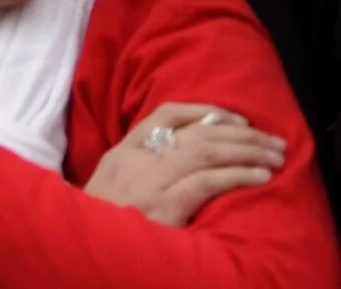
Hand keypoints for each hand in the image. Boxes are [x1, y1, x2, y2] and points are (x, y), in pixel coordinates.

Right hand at [85, 104, 285, 226]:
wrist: (86, 246)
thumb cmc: (102, 221)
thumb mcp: (112, 183)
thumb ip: (141, 166)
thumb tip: (185, 154)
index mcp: (122, 152)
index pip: (165, 115)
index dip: (206, 112)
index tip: (236, 119)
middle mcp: (136, 160)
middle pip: (196, 132)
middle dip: (240, 132)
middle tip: (272, 139)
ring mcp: (149, 183)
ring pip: (205, 151)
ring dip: (247, 151)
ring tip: (274, 156)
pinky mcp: (163, 207)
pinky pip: (206, 182)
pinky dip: (237, 175)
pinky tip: (260, 176)